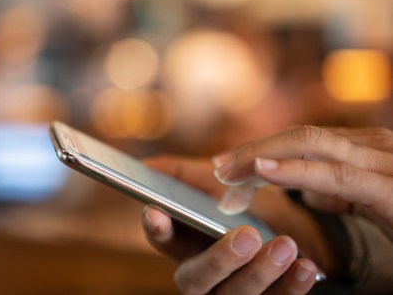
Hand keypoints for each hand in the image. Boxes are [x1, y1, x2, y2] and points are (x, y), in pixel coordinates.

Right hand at [141, 156, 336, 294]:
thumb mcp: (213, 184)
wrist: (289, 228)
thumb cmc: (242, 203)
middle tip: (247, 235)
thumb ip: (182, 175)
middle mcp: (200, 275)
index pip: (162, 239)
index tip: (156, 211)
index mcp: (183, 243)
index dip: (157, 228)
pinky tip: (305, 266)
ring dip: (261, 272)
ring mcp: (230, 294)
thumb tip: (145, 167)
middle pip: (196, 278)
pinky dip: (291, 286)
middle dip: (220, 259)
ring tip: (285, 245)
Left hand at [212, 126, 392, 240]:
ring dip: (261, 156)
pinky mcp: (390, 189)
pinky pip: (335, 175)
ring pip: (309, 145)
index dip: (260, 150)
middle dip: (253, 150)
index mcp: (364, 147)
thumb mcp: (371, 204)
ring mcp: (383, 162)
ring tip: (228, 170)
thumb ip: (339, 192)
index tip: (227, 166)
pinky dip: (294, 170)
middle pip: (299, 137)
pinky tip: (263, 170)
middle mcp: (372, 145)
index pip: (301, 140)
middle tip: (218, 167)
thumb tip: (309, 191)